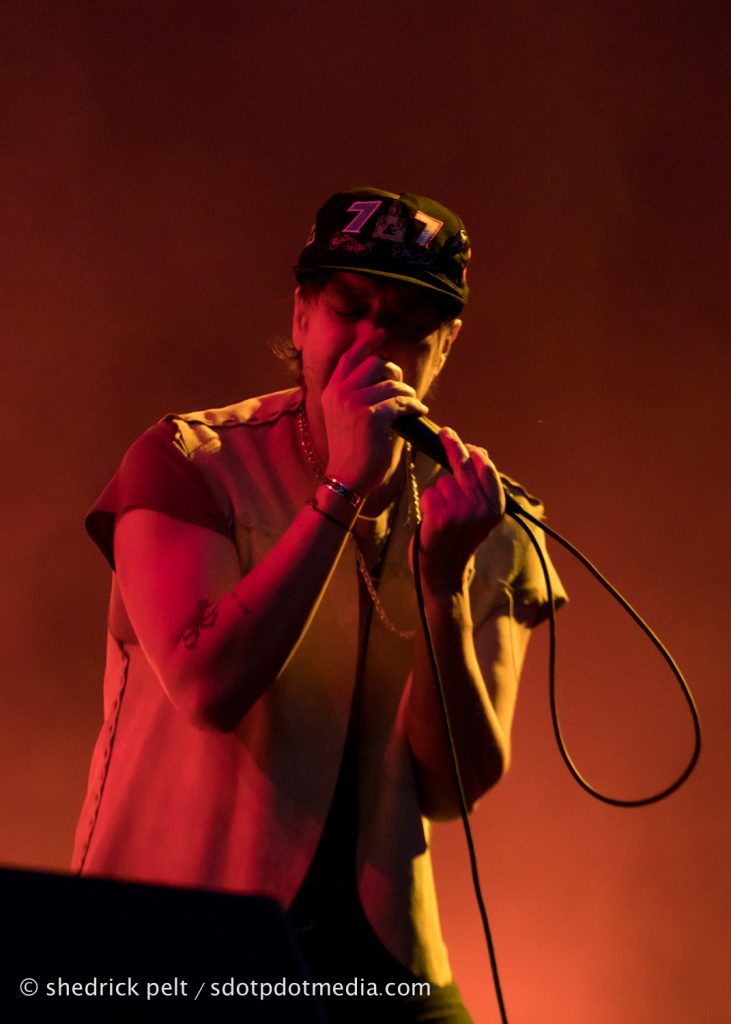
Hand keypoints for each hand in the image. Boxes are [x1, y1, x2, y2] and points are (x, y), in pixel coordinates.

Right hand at [321, 330, 428, 496]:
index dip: (366, 343)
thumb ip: (354, 393)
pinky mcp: (371, 416)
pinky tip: (418, 411)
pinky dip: (413, 405)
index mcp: (331, 391)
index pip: (350, 357)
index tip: (380, 333)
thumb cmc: (351, 450)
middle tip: (402, 387)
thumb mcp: (343, 416)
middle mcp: (340, 392)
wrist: (347, 478)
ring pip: (392, 382)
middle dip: (394, 372)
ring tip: (412, 404)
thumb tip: (383, 374)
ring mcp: (354, 402)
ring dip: (407, 392)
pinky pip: (401, 401)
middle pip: (375, 363)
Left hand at [411, 427, 504, 594]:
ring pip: (443, 482)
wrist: (444, 574)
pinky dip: (427, 504)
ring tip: (443, 516)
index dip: (475, 452)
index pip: (487, 469)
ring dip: (439, 494)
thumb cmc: (459, 540)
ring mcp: (460, 513)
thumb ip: (480, 487)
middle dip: (453, 444)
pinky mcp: (440, 518)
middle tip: (445, 432)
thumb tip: (479, 451)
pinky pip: (429, 494)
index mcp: (495, 508)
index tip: (465, 442)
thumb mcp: (479, 515)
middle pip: (464, 466)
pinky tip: (432, 522)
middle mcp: (481, 509)